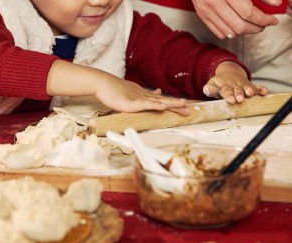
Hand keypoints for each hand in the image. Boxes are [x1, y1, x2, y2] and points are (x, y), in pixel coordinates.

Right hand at [46, 60, 189, 114]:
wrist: (102, 83)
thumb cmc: (113, 89)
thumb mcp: (131, 92)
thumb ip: (144, 95)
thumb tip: (158, 92)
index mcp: (143, 96)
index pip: (161, 100)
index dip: (173, 104)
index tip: (185, 106)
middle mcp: (143, 96)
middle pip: (163, 101)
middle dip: (176, 105)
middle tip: (189, 110)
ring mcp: (137, 99)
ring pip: (157, 102)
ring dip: (170, 104)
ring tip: (183, 105)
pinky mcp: (130, 103)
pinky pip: (145, 104)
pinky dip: (155, 105)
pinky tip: (163, 107)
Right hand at [192, 0, 279, 38]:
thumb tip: (276, 4)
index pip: (248, 13)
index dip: (264, 19)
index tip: (272, 20)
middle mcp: (215, 2)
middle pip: (239, 26)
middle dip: (256, 28)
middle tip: (265, 24)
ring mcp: (206, 10)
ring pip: (230, 32)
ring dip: (245, 32)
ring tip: (253, 26)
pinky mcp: (201, 14)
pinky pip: (218, 32)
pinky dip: (231, 33)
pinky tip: (238, 27)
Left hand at [203, 61, 267, 102]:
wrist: (229, 72)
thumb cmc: (220, 84)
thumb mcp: (212, 85)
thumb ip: (209, 89)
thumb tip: (207, 90)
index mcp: (224, 86)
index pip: (226, 91)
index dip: (228, 95)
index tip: (231, 100)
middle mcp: (235, 86)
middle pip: (237, 90)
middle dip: (239, 94)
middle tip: (240, 99)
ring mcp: (243, 85)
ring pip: (247, 88)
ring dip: (250, 90)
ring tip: (251, 93)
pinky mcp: (250, 85)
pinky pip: (257, 87)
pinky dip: (261, 89)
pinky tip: (265, 92)